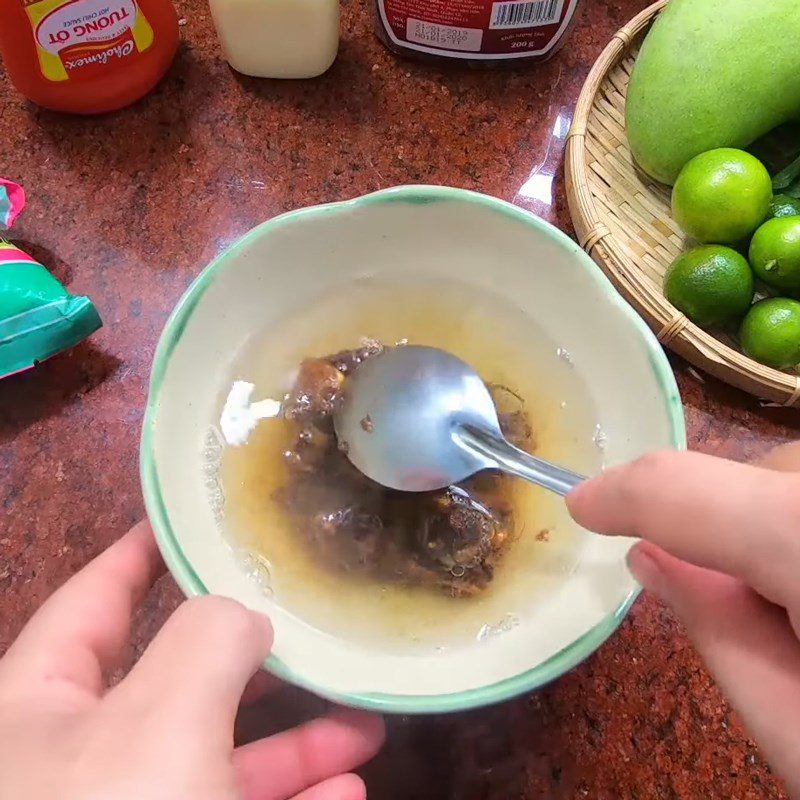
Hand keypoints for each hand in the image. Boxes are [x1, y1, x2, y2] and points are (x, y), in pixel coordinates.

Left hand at [0, 521, 383, 799]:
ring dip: (293, 743)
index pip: (93, 599)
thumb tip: (242, 617)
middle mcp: (77, 765)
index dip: (144, 551)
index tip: (197, 518)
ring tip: (364, 721)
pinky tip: (346, 791)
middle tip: (316, 630)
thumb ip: (207, 639)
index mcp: (39, 709)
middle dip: (256, 660)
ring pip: (217, 763)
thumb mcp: (159, 722)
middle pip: (176, 684)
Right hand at [567, 444, 799, 795]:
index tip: (580, 506)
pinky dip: (789, 526)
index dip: (622, 493)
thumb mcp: (791, 729)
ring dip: (764, 525)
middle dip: (717, 526)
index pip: (685, 490)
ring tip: (794, 604)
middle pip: (747, 475)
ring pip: (785, 477)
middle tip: (737, 602)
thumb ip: (713, 627)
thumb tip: (651, 559)